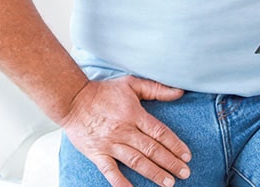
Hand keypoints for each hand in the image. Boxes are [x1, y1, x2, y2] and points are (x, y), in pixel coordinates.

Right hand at [60, 76, 190, 186]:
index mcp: (134, 114)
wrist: (72, 99)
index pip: (160, 133)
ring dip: (154, 173)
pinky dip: (121, 183)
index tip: (187, 156)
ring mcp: (110, 144)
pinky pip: (110, 171)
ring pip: (137, 161)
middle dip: (170, 163)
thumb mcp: (131, 84)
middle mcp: (124, 131)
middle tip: (184, 173)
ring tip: (168, 183)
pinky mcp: (97, 154)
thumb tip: (179, 92)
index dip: (175, 145)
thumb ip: (156, 89)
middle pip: (152, 150)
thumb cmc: (103, 91)